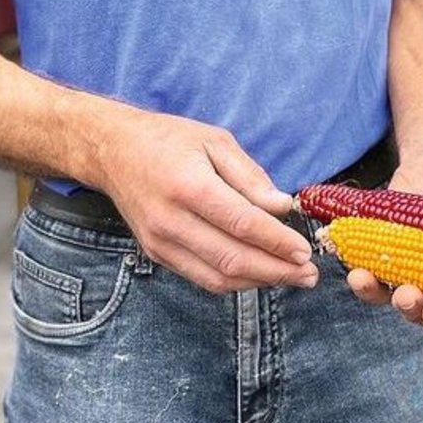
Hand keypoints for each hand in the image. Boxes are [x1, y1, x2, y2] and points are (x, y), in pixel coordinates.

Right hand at [94, 106, 318, 293]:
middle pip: (231, 257)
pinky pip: (201, 277)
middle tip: (308, 274)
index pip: (241, 223)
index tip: (304, 250)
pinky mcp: (156, 254)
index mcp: (189, 185)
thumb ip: (251, 176)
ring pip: (217, 276)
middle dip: (276, 270)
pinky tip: (259, 275)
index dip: (276, 241)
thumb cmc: (169, 140)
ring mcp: (160, 242)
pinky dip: (234, 281)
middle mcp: (171, 220)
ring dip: (259, 283)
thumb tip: (282, 207)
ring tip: (292, 278)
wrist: (114, 151)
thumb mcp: (215, 140)